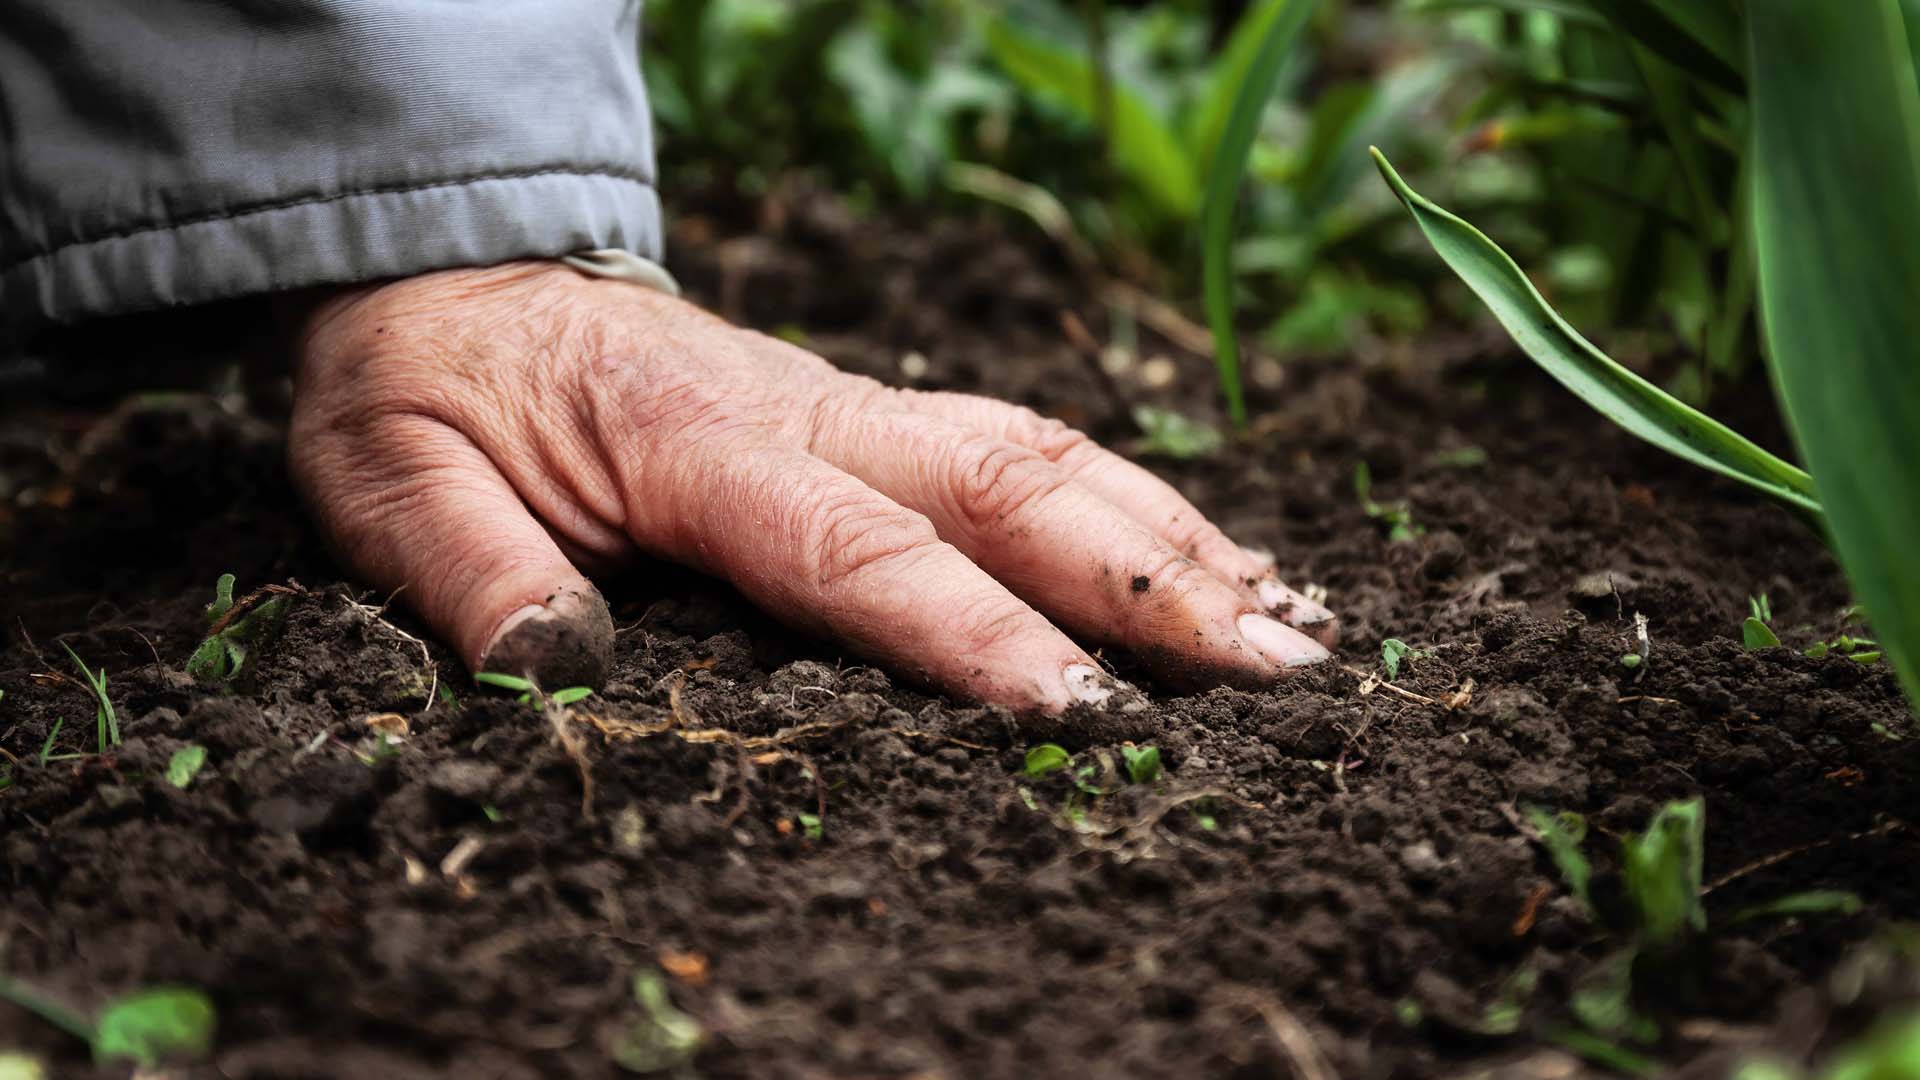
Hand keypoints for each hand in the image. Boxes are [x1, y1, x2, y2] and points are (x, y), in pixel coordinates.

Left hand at [287, 261, 1333, 712]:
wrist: (459, 277)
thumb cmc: (429, 391)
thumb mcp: (391, 483)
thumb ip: (471, 574)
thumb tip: (557, 671)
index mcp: (695, 442)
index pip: (858, 549)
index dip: (974, 634)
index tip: (1084, 718)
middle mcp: (809, 411)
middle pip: (1008, 486)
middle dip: (1149, 582)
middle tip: (1280, 673)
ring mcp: (854, 403)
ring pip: (1044, 454)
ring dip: (1173, 537)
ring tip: (1293, 621)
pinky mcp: (873, 413)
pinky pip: (1026, 445)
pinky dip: (1134, 502)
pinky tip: (1209, 557)